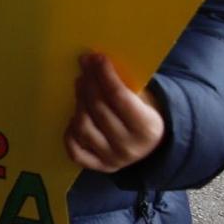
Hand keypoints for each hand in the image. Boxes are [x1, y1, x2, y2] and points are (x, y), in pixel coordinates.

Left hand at [65, 53, 165, 172]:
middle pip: (99, 109)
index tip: (95, 57)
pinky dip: (70, 134)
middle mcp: (129, 146)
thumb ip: (124, 85)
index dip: (104, 75)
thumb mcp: (145, 98)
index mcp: (147, 127)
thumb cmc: (145, 113)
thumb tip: (94, 61)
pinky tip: (73, 117)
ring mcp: (112, 159)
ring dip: (79, 103)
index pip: (119, 97)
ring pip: (84, 127)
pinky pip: (76, 152)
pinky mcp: (99, 166)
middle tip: (84, 66)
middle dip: (89, 83)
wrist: (153, 145)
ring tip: (80, 85)